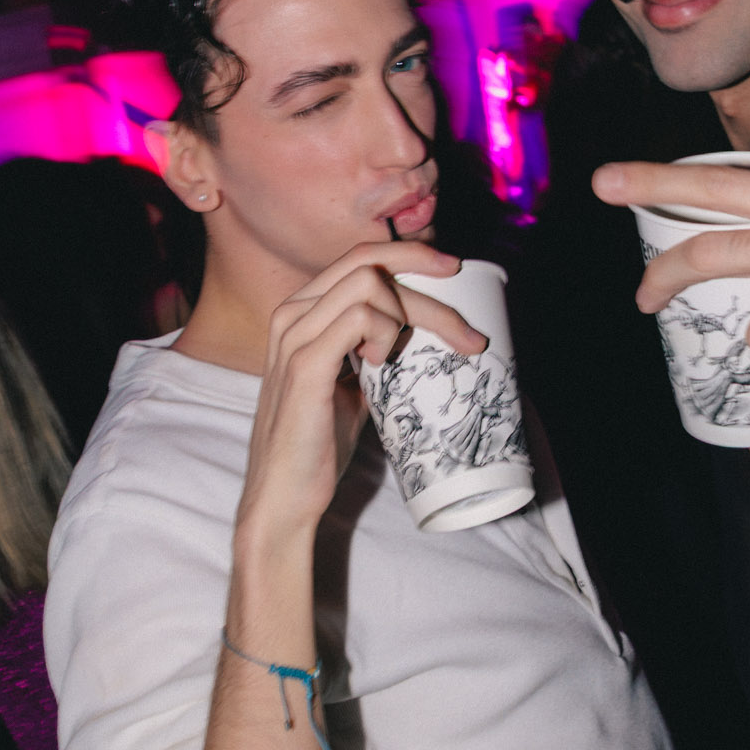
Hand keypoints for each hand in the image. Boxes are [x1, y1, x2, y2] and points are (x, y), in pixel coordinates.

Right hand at [234, 245, 482, 551]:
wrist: (285, 495)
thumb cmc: (318, 442)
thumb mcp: (351, 383)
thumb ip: (373, 350)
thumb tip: (427, 333)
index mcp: (301, 311)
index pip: (358, 258)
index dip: (408, 254)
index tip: (452, 270)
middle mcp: (292, 313)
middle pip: (368, 262)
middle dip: (426, 277)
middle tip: (465, 324)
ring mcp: (294, 335)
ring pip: (368, 284)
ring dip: (406, 313)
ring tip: (399, 358)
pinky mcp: (304, 364)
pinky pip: (359, 318)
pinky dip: (384, 332)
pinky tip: (381, 363)